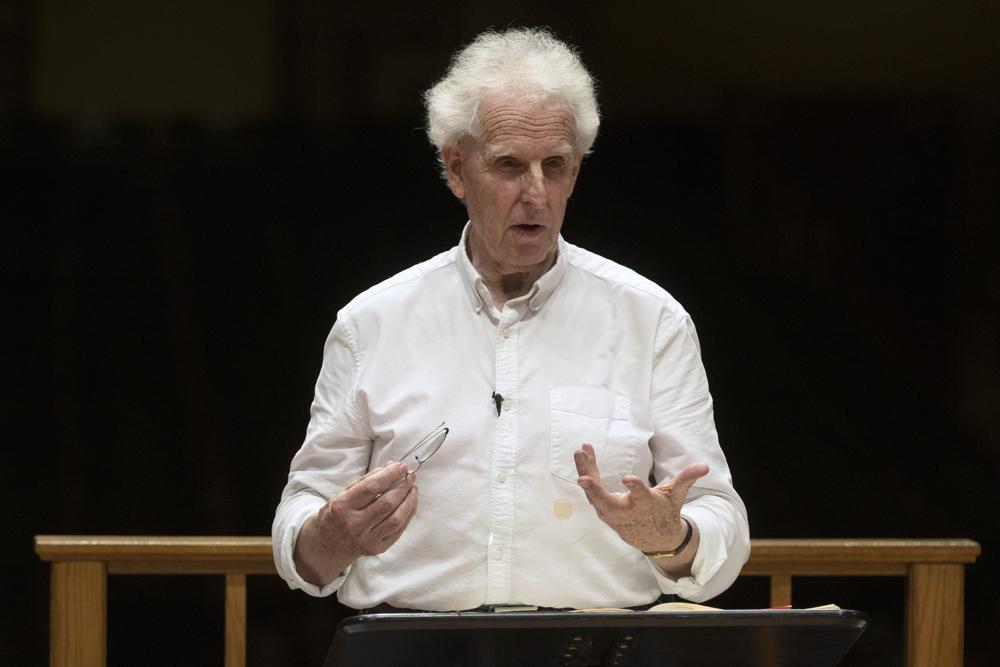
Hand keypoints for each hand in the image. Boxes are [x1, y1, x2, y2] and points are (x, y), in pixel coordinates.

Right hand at [294, 461, 418, 586]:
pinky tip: (410, 504)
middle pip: (387, 503)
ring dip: (409, 501)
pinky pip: (398, 530)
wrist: (329, 544)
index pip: (371, 487)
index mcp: (342, 506)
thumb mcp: (344, 493)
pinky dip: (408, 514)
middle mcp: (354, 524)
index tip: (401, 466)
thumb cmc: (338, 513)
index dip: (390, 475)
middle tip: (411, 477)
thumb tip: (392, 467)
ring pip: (396, 518)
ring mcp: (366, 539)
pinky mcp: (376, 548)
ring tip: (413, 489)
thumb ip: (367, 480)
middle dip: (403, 487)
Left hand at [574, 443, 706, 553]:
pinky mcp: (603, 511)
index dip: (636, 489)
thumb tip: (704, 466)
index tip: (628, 478)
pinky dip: (586, 474)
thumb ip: (686, 479)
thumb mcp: (676, 497)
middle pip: (608, 503)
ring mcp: (612, 513)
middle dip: (595, 491)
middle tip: (583, 477)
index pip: (641, 497)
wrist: (655, 540)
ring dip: (586, 473)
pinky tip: (582, 455)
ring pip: (595, 495)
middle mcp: (626, 512)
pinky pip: (591, 492)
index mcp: (646, 506)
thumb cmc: (665, 512)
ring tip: (580, 452)